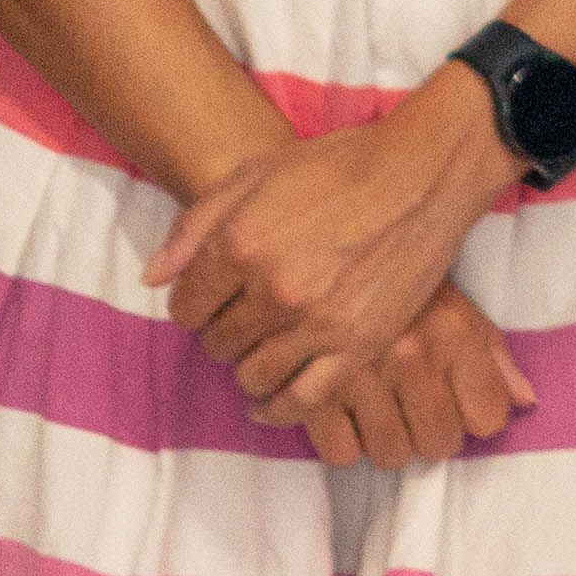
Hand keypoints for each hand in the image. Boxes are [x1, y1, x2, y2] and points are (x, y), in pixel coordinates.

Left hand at [151, 70, 526, 418]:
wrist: (423, 172)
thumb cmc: (339, 165)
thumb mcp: (257, 173)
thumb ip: (196, 224)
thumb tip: (153, 279)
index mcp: (238, 244)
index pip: (186, 307)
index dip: (197, 304)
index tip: (216, 299)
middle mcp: (270, 289)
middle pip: (218, 343)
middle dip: (225, 331)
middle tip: (248, 316)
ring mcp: (314, 322)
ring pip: (252, 374)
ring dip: (251, 364)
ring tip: (267, 346)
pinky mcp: (356, 346)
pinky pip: (301, 401)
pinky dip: (277, 410)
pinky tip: (269, 404)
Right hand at [284, 284, 534, 469]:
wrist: (323, 237)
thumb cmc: (396, 277)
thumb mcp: (455, 303)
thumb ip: (493, 354)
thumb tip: (526, 401)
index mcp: (452, 334)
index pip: (488, 418)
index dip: (473, 416)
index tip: (458, 405)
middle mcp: (410, 356)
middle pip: (439, 444)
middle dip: (428, 432)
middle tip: (410, 407)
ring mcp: (359, 373)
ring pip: (390, 453)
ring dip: (384, 439)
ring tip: (375, 406)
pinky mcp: (308, 387)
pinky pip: (339, 452)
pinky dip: (340, 439)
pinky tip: (340, 409)